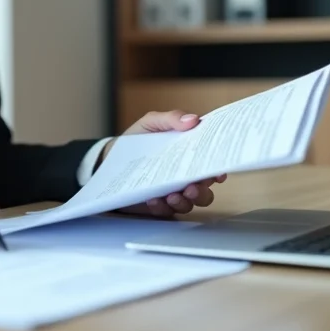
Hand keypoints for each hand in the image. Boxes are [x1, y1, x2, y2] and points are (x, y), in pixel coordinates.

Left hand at [100, 109, 226, 217]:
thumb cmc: (137, 139)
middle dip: (202, 192)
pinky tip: (153, 200)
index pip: (210, 165)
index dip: (218, 170)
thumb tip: (193, 119)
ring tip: (171, 196)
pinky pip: (166, 211)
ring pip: (189, 204)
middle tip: (192, 188)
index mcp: (188, 156)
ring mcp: (173, 192)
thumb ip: (171, 119)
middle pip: (205, 190)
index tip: (217, 173)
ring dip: (184, 202)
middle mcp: (185, 177)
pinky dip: (162, 207)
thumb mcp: (151, 123)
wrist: (111, 157)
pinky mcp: (158, 205)